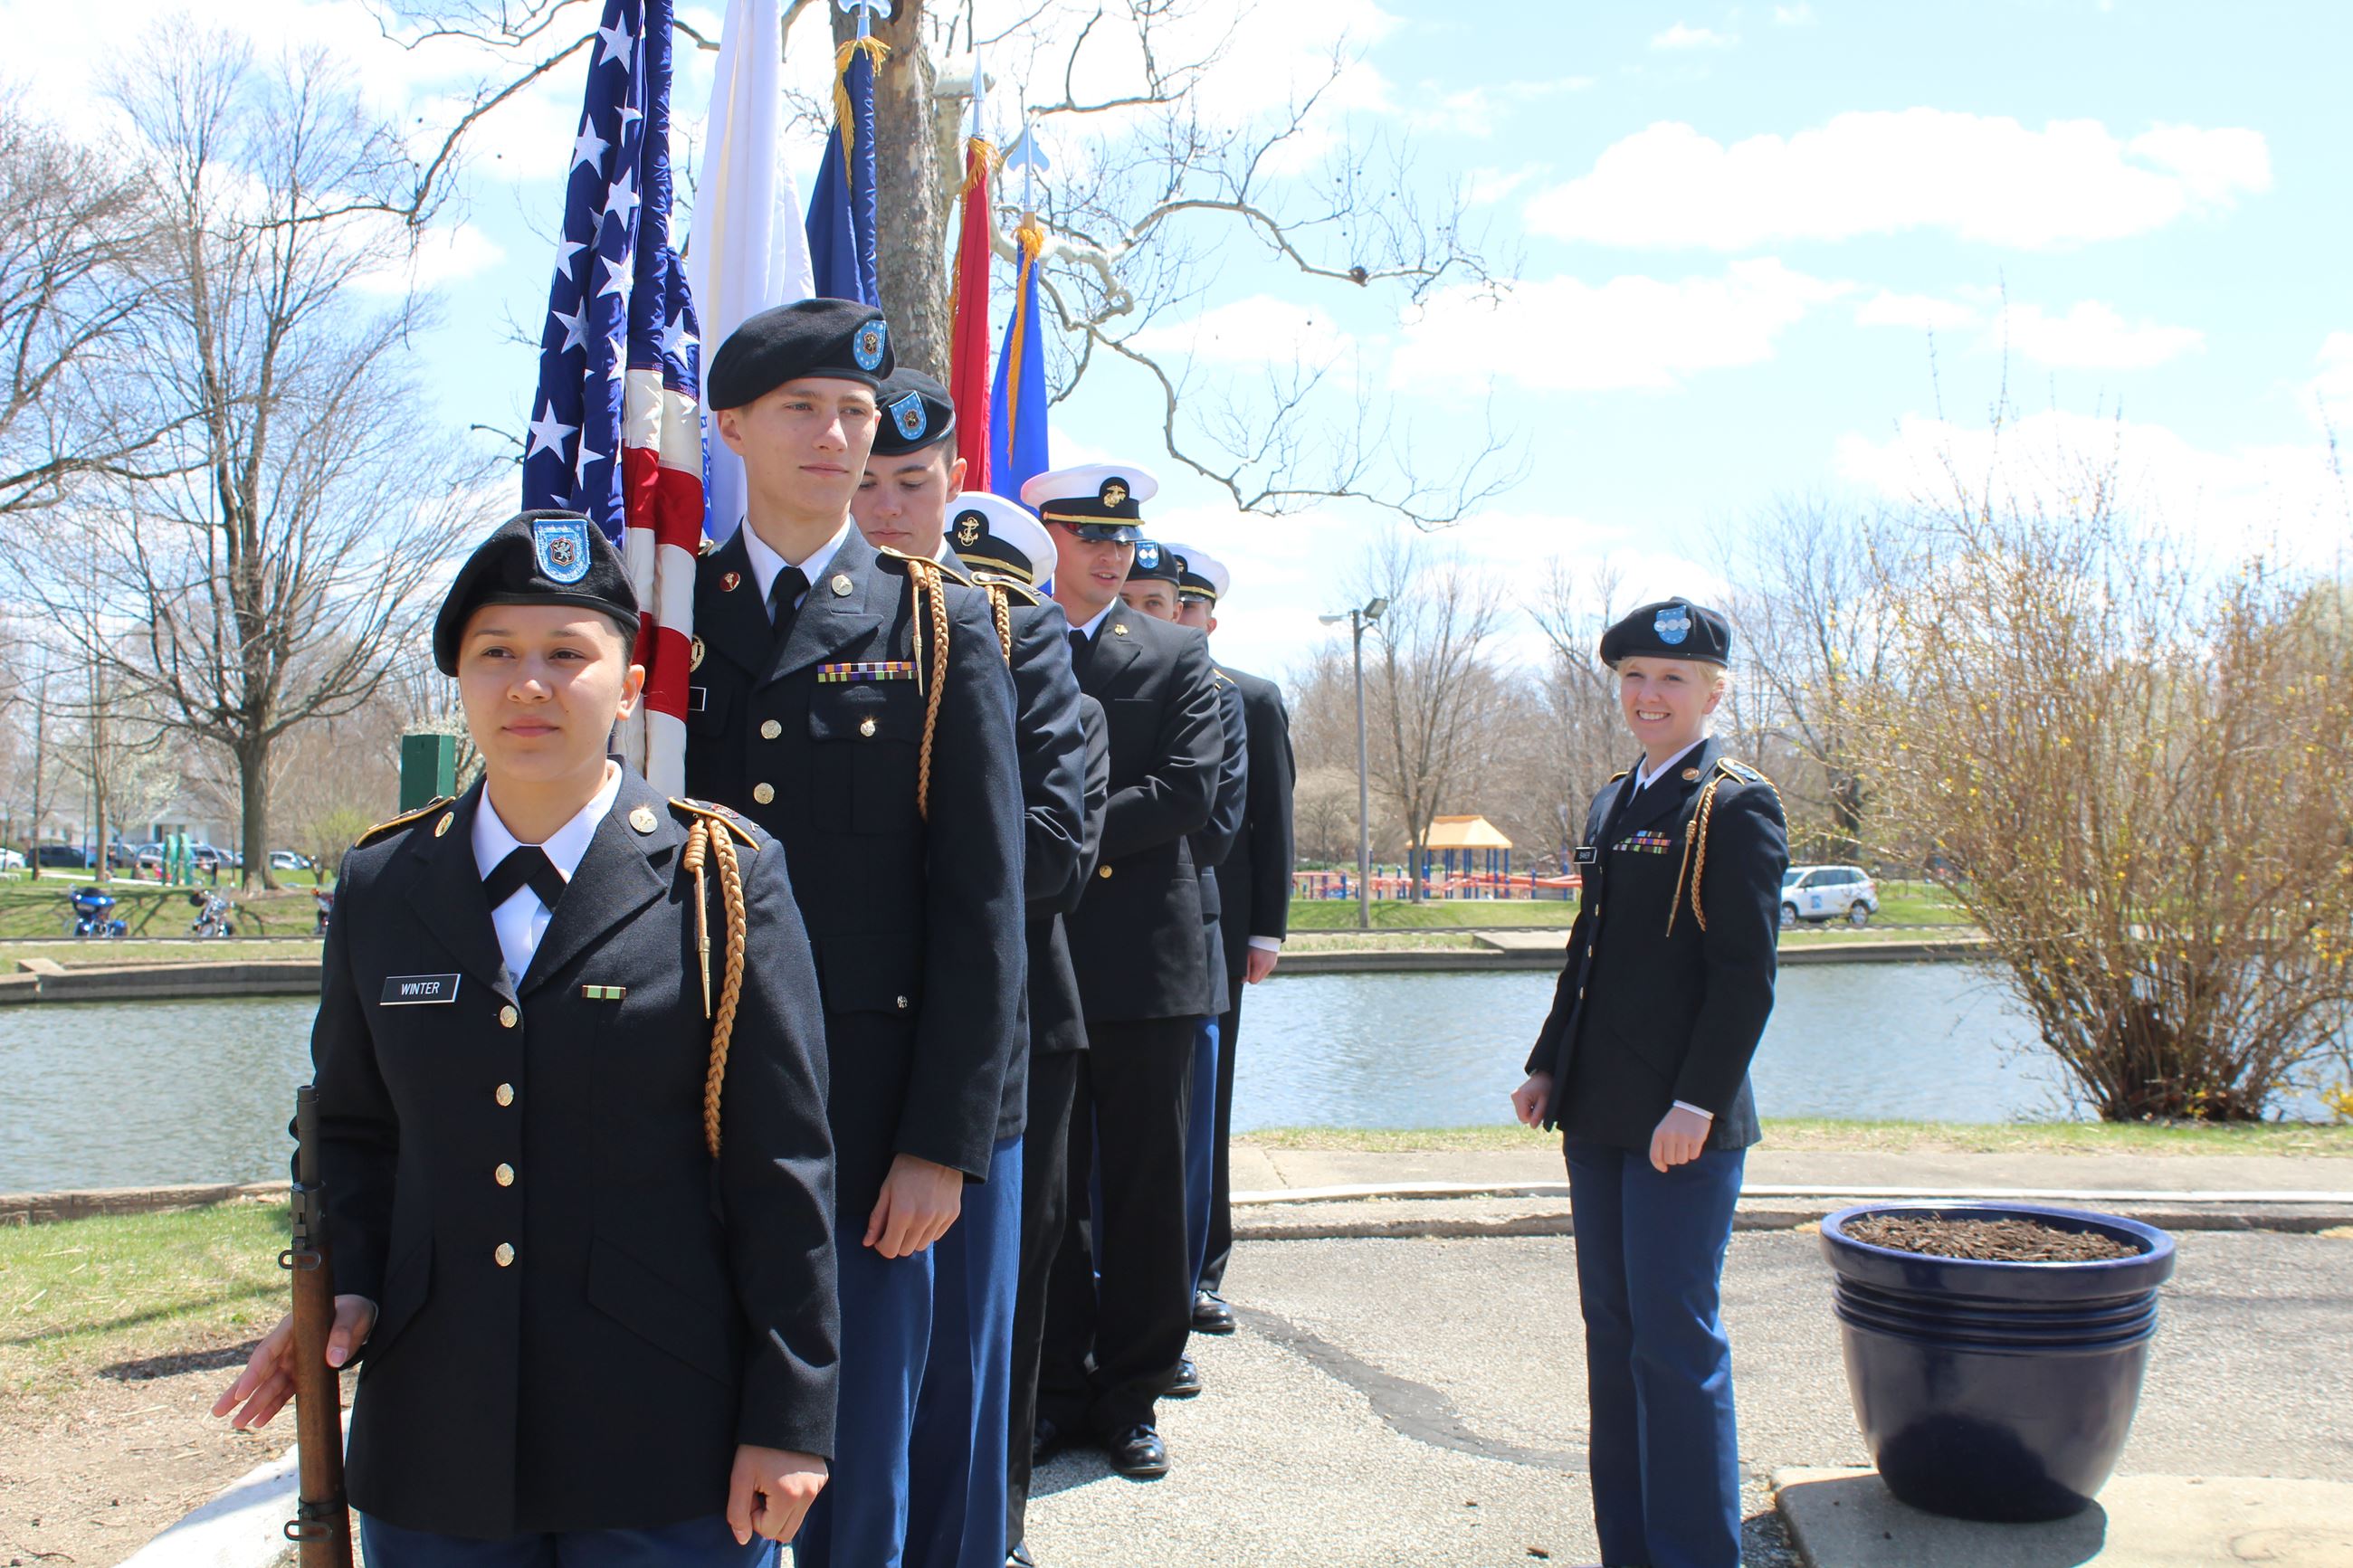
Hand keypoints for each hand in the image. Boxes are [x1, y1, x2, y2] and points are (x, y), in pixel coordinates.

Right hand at [211, 1295, 375, 1429]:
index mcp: (290, 1328)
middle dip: (238, 1393)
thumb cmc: (351, 1312)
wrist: (358, 1316)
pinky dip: (272, 1407)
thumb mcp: (350, 1318)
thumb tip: (334, 1359)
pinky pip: (284, 1392)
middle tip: (217, 1412)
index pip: (266, 1352)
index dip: (254, 1372)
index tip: (241, 1392)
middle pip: (258, 1372)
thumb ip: (341, 1336)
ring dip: (253, 1405)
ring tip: (237, 1424)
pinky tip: (259, 1422)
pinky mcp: (301, 1373)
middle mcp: (286, 1347)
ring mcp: (291, 1361)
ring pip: (268, 1386)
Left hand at [725, 1445, 826, 1543]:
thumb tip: (743, 1539)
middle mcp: (809, 1494)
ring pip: (796, 1518)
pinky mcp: (822, 1478)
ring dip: (780, 1509)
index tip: (751, 1490)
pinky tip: (784, 1475)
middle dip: (769, 1518)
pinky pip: (805, 1502)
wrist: (782, 1412)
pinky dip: (792, 1497)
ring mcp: (818, 1486)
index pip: (768, 1531)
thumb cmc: (757, 1445)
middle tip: (760, 1490)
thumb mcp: (740, 1477)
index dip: (753, 1515)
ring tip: (771, 1482)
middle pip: (786, 1532)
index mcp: (789, 1496)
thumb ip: (737, 1513)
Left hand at [863, 1154, 963, 1257]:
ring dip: (912, 1239)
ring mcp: (940, 1218)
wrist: (937, 1150)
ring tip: (910, 1221)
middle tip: (894, 1228)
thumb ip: (877, 1218)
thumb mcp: (886, 1189)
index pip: (890, 1250)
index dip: (882, 1246)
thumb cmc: (907, 1167)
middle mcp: (923, 1220)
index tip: (880, 1238)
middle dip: (896, 1243)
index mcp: (902, 1213)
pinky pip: (936, 1236)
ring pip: (922, 1246)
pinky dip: (928, 1231)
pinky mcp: (952, 1215)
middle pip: (905, 1251)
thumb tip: (868, 1242)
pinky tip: (924, 1215)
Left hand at [1243, 947, 1279, 983]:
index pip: (1253, 981)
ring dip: (1257, 971)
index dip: (1247, 977)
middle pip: (1257, 980)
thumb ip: (1245, 969)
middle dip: (1252, 975)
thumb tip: (1243, 981)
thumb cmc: (1253, 944)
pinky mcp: (1273, 963)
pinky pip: (1265, 970)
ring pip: (1261, 975)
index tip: (1244, 970)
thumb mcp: (1247, 955)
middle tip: (1248, 965)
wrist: (1265, 934)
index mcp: (1260, 966)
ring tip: (1254, 961)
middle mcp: (1267, 967)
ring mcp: (1271, 965)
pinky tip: (1259, 959)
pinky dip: (1261, 967)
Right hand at [1510, 1072, 1553, 1127]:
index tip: (1542, 1109)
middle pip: (1522, 1117)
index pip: (1524, 1118)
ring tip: (1538, 1102)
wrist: (1544, 1076)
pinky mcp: (1515, 1098)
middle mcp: (1514, 1096)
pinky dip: (1528, 1109)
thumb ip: (1538, 1114)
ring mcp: (1514, 1097)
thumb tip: (1532, 1127)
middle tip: (1541, 1105)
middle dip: (1532, 1115)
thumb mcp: (1545, 1101)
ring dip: (1531, 1112)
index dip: (1534, 1117)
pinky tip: (1534, 1101)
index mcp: (1520, 1096)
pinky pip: (1521, 1110)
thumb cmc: (1547, 1087)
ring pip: (1522, 1114)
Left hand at [1648, 1105, 1713, 1172]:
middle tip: (1679, 1149)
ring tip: (1686, 1145)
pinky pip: (1694, 1156)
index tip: (1664, 1168)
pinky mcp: (1696, 1138)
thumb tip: (1663, 1167)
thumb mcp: (1663, 1129)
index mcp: (1659, 1133)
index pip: (1655, 1156)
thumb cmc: (1676, 1122)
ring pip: (1682, 1160)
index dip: (1659, 1165)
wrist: (1692, 1106)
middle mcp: (1670, 1135)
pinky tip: (1694, 1143)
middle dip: (1675, 1158)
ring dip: (1685, 1156)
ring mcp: (1683, 1137)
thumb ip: (1660, 1145)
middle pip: (1670, 1160)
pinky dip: (1694, 1153)